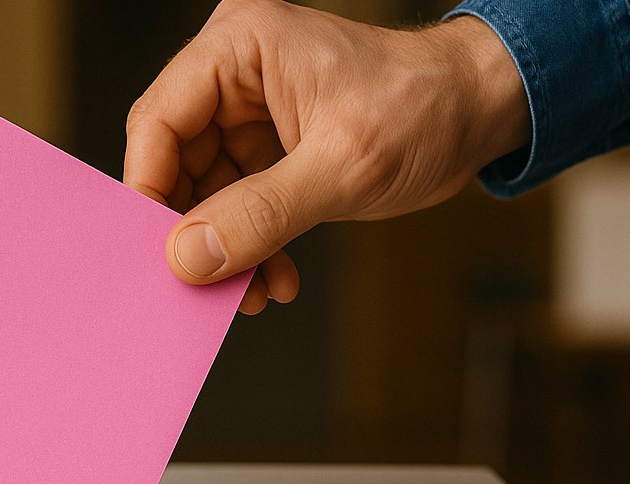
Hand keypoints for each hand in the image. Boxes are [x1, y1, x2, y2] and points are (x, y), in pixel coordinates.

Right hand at [124, 0, 528, 313]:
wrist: (480, 112)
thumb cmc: (425, 110)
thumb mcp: (342, 169)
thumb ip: (260, 214)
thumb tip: (188, 257)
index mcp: (241, 46)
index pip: (161, 118)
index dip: (150, 188)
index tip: (154, 252)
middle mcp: (236, 70)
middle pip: (175, 158)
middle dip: (193, 228)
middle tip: (207, 284)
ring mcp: (251, 109)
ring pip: (204, 189)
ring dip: (226, 246)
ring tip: (253, 291)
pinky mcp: (270, 144)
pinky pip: (238, 200)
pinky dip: (252, 242)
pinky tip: (276, 277)